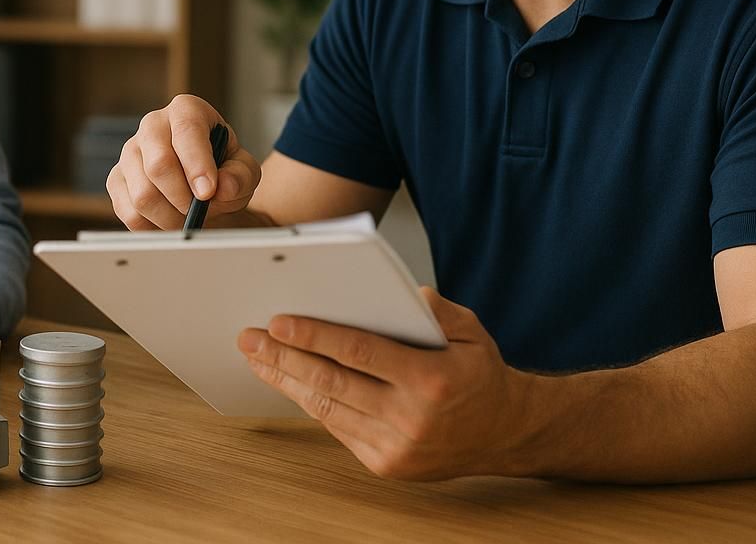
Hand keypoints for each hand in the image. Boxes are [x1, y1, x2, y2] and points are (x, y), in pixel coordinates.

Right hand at [107, 94, 262, 229]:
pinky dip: (153, 227)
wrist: (202, 187)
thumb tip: (224, 187)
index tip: (208, 193)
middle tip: (200, 211)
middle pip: (158, 165)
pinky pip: (129, 213)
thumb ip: (241, 176)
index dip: (197, 165)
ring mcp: (130, 152)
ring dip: (171, 218)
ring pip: (143, 195)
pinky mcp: (116, 179)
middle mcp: (153, 125)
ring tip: (188, 218)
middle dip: (183, 198)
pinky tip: (169, 220)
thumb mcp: (244, 170)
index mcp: (187, 110)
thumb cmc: (222, 171)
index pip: (187, 132)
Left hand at [237, 288, 536, 479]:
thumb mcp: (471, 330)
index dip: (314, 336)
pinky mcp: (386, 464)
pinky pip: (338, 428)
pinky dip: (310, 402)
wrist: (505, 433)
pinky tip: (289, 381)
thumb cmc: (480, 374)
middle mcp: (411, 418)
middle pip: (332, 383)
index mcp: (431, 380)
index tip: (278, 322)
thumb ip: (435, 308)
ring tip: (258, 358)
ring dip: (286, 381)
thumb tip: (397, 291)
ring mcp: (397, 447)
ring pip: (327, 409)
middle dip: (284, 358)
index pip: (359, 352)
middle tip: (250, 338)